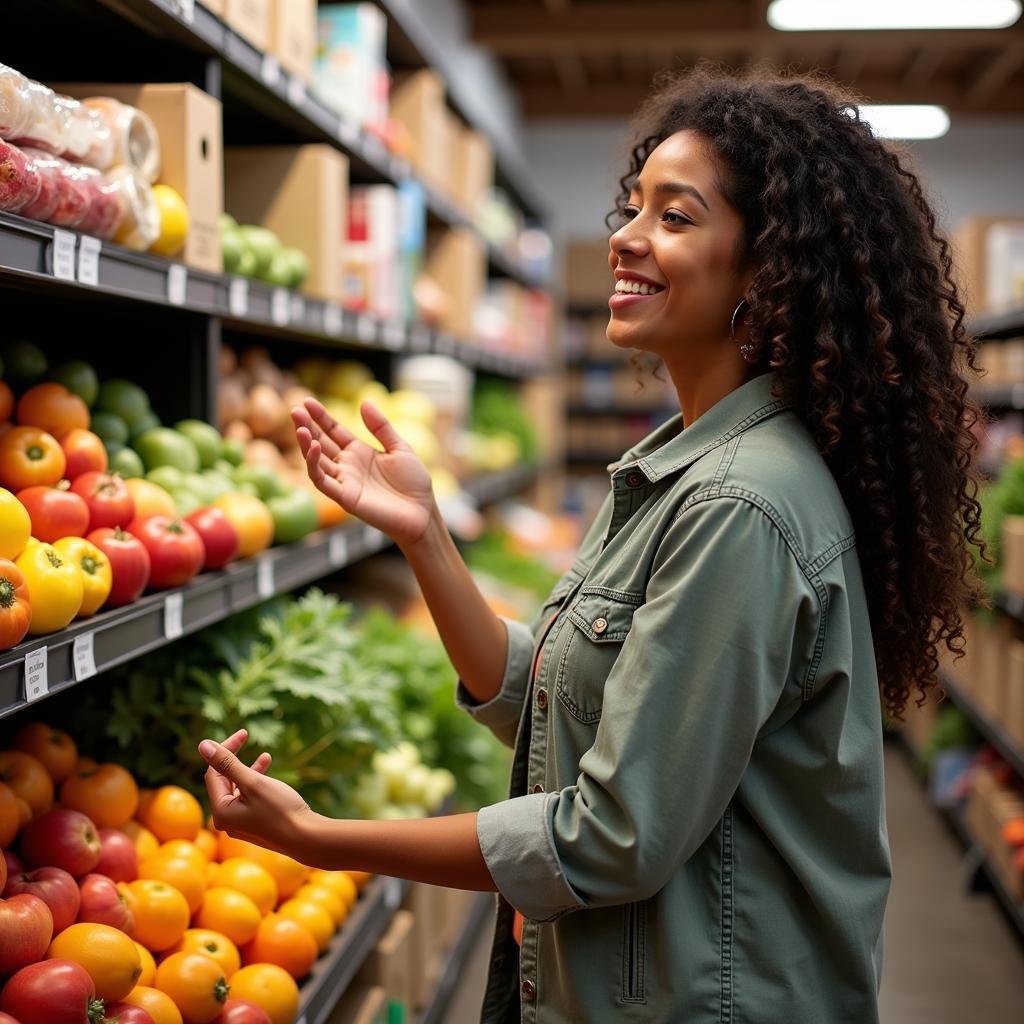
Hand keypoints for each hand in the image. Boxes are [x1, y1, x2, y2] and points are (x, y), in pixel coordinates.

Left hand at [198, 731, 318, 860]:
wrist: (306, 838)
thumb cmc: (279, 810)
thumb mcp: (252, 782)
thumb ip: (227, 763)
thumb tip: (203, 745)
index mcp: (221, 812)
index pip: (214, 773)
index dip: (225, 750)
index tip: (244, 733)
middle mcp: (226, 821)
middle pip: (224, 782)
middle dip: (235, 759)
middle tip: (247, 736)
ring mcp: (241, 825)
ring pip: (239, 790)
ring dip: (249, 771)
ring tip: (266, 757)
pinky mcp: (255, 826)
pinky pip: (249, 801)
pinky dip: (257, 786)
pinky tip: (270, 777)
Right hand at [292, 397, 435, 547]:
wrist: (422, 512)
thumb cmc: (413, 482)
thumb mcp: (400, 448)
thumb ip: (381, 427)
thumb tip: (365, 401)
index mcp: (358, 452)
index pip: (333, 431)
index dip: (321, 417)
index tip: (307, 401)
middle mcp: (347, 465)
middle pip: (320, 443)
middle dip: (307, 427)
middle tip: (295, 410)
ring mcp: (344, 481)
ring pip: (316, 461)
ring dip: (306, 444)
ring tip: (300, 427)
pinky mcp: (345, 497)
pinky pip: (323, 481)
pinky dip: (314, 465)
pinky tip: (314, 448)